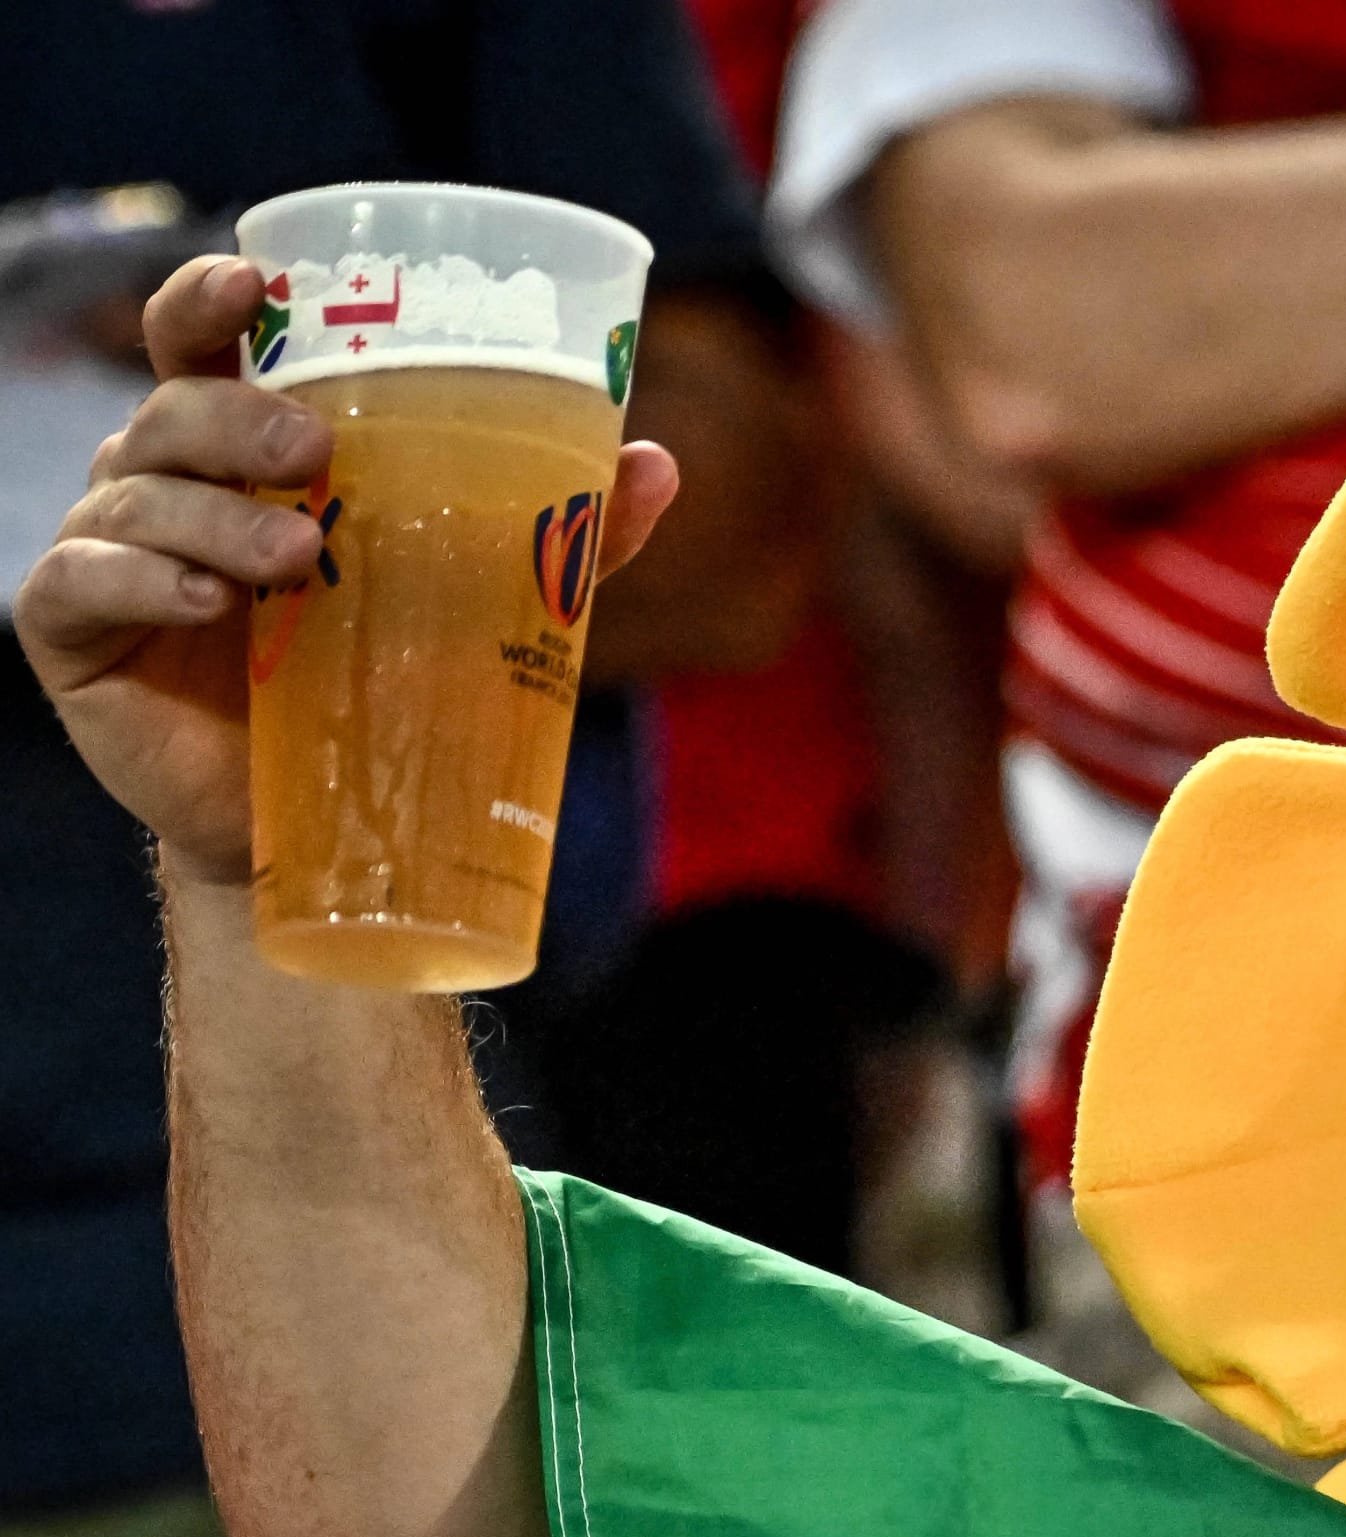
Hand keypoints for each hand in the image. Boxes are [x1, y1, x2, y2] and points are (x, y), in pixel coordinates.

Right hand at [16, 255, 676, 881]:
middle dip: (236, 414)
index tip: (258, 283)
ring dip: (215, 513)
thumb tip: (655, 462)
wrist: (332, 824)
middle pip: (171, 407)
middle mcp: (163, 481)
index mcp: (240, 449)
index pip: (203, 342)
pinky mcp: (71, 631)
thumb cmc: (392, 683)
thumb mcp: (481, 601)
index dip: (211, 297)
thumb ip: (556, 535)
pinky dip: (139, 580)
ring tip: (294, 557)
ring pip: (134, 492)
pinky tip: (203, 602)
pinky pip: (79, 580)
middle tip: (313, 450)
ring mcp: (109, 549)